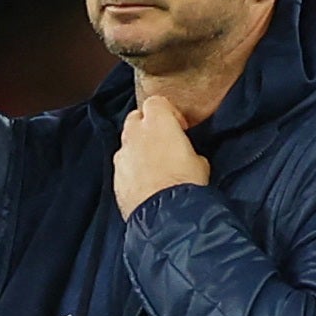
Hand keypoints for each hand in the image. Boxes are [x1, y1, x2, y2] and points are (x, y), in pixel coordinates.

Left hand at [114, 95, 210, 216]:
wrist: (167, 214)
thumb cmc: (185, 183)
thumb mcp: (200, 161)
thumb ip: (187, 149)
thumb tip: (186, 156)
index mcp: (157, 121)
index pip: (156, 102)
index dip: (169, 113)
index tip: (179, 127)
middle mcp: (134, 134)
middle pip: (136, 118)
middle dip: (148, 126)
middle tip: (164, 142)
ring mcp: (122, 155)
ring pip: (127, 143)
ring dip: (138, 148)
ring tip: (155, 165)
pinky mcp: (115, 176)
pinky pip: (123, 166)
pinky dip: (131, 169)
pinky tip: (146, 182)